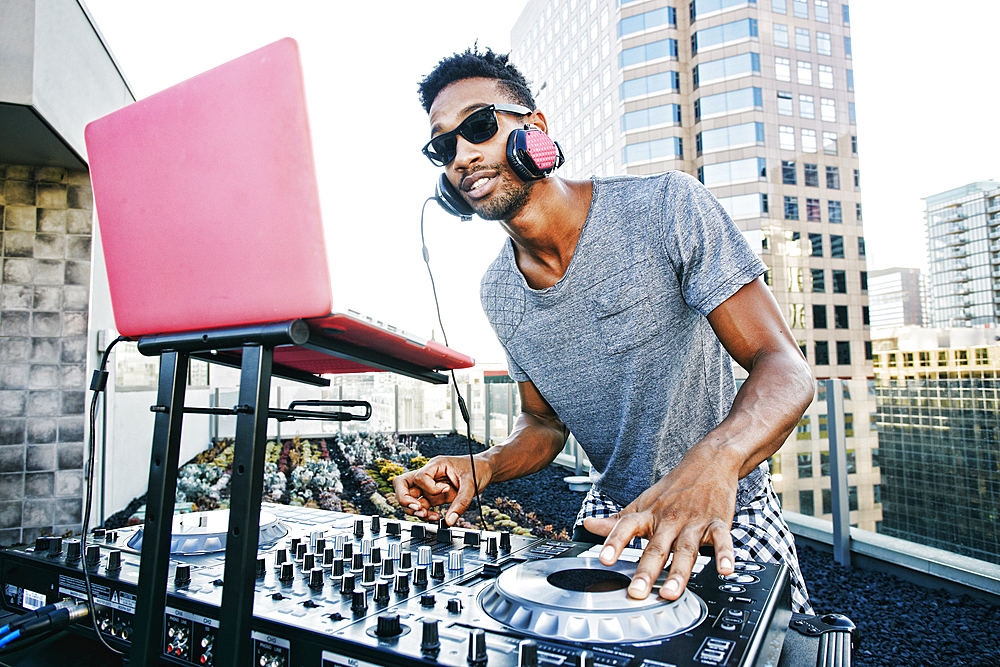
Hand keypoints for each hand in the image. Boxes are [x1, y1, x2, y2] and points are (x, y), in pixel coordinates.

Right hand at [391, 455, 491, 525]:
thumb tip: (450, 520)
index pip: (419, 477)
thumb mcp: (472, 484)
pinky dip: (424, 514)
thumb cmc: (477, 469)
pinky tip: (436, 517)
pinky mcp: (434, 497)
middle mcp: (429, 475)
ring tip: (430, 516)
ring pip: (409, 498)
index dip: (430, 488)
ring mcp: (429, 486)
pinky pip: (421, 506)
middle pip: (402, 484)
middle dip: (404, 499)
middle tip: (417, 508)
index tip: (446, 489)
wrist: (485, 470)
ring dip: (415, 510)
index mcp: (435, 465)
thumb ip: (461, 503)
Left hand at [582, 442, 738, 601]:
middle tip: (636, 592)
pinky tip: (724, 570)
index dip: (614, 541)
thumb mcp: (643, 502)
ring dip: (679, 572)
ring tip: (671, 592)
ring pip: (686, 549)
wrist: (709, 462)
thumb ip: (618, 521)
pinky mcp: (718, 522)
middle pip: (657, 546)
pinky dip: (724, 554)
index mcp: (650, 515)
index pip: (628, 526)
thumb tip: (588, 526)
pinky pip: (721, 539)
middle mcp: (670, 519)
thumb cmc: (674, 488)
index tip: (604, 559)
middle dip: (646, 571)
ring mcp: (694, 521)